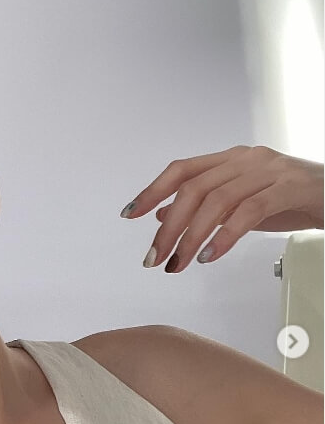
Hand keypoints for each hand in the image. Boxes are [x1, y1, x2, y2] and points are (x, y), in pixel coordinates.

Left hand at [120, 145, 323, 272]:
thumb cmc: (293, 199)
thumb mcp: (242, 202)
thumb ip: (207, 206)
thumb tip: (165, 216)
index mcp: (231, 159)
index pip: (182, 170)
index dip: (152, 191)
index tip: (131, 215)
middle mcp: (247, 159)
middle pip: (193, 189)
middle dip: (168, 228)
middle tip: (155, 258)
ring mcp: (270, 171)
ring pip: (216, 201)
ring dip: (190, 237)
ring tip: (178, 264)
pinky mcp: (290, 188)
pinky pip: (248, 211)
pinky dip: (223, 236)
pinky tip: (208, 255)